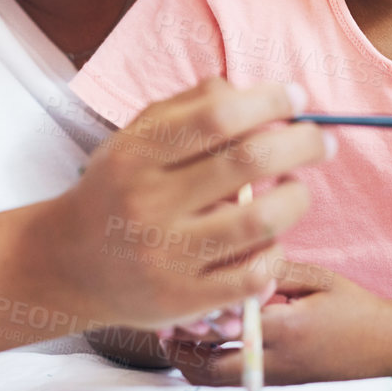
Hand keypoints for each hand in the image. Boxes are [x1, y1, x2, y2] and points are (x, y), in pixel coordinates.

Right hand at [29, 79, 327, 331]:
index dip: (269, 101)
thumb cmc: (117, 188)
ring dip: (295, 200)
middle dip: (302, 144)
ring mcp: (167, 255)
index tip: (297, 98)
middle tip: (323, 141)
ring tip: (296, 191)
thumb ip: (188, 107)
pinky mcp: (183, 299)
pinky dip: (274, 255)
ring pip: (260, 222)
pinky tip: (271, 242)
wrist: (68, 263)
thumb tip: (250, 91)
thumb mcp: (135, 137)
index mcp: (137, 154)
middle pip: (248, 162)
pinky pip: (253, 276)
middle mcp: (150, 203)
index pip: (217, 116)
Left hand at [162, 265, 391, 385]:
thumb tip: (228, 260)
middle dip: (179, 350)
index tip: (174, 295)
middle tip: (161, 325)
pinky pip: (232, 380)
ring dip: (190, 362)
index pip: (226, 326)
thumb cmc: (354, 306)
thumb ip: (272, 272)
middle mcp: (275, 361)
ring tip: (175, 335)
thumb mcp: (315, 278)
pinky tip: (203, 343)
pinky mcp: (277, 384)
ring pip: (216, 381)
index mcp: (286, 329)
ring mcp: (275, 378)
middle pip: (209, 368)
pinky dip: (210, 367)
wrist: (388, 345)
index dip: (195, 314)